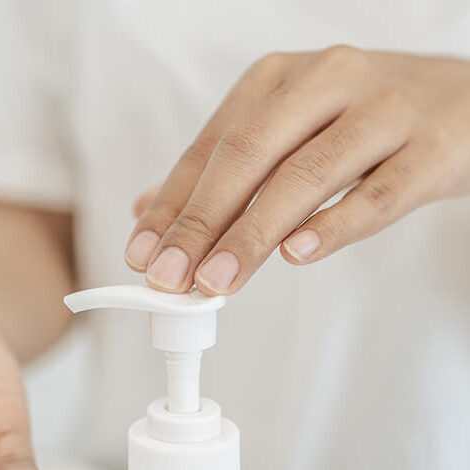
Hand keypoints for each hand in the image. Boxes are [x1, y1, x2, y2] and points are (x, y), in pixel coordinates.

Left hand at [125, 47, 469, 293]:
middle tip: (169, 277)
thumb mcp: (288, 130)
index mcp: (279, 79)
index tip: (142, 254)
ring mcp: (382, 112)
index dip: (172, 205)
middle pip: (248, 157)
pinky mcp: (431, 149)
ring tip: (216, 280)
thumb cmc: (363, 120)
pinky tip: (296, 255)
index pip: (210, 147)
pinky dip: (334, 226)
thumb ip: (223, 172)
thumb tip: (149, 214)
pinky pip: (378, 192)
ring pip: (306, 175)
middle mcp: (325, 83)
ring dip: (252, 234)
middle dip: (200, 222)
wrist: (467, 100)